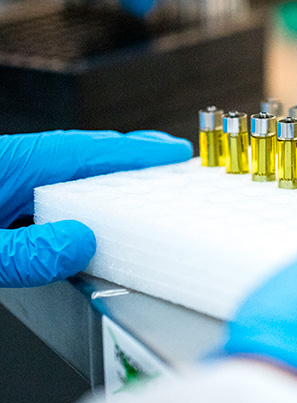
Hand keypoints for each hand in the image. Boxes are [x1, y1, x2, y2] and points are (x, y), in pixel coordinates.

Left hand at [0, 130, 191, 287]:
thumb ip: (29, 252)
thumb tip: (83, 244)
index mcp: (15, 162)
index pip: (90, 151)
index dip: (139, 150)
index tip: (175, 151)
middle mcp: (17, 164)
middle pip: (86, 155)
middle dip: (133, 157)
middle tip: (172, 162)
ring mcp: (9, 179)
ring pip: (69, 173)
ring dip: (108, 177)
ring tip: (141, 187)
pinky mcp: (1, 196)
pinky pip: (50, 190)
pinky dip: (81, 194)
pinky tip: (89, 212)